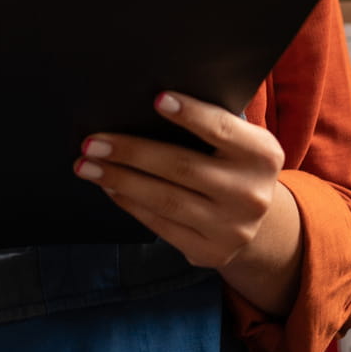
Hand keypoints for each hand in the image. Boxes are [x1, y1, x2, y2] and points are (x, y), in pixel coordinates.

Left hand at [74, 92, 303, 316]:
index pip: (222, 129)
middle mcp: (251, 193)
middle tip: (92, 142)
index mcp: (262, 155)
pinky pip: (161, 225)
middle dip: (131, 152)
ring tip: (88, 166)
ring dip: (120, 180)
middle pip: (182, 167)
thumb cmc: (233, 164)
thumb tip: (147, 105)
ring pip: (165, 200)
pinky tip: (110, 188)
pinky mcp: (211, 252)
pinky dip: (131, 203)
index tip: (156, 98)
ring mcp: (232, 228)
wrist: (258, 222)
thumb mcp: (239, 142)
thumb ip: (210, 125)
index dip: (190, 114)